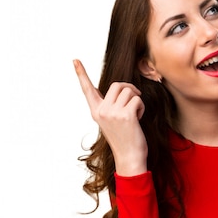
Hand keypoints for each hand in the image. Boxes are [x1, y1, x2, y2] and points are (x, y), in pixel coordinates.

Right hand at [74, 59, 147, 175]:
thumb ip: (111, 106)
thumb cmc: (125, 139)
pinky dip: (141, 106)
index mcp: (96, 111)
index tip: (75, 60)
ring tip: (136, 113)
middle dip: (129, 88)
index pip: (87, 89)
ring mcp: (113, 113)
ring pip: (129, 91)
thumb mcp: (112, 121)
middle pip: (117, 84)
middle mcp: (102, 111)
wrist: (129, 157)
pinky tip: (139, 118)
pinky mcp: (126, 115)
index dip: (81, 74)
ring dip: (137, 99)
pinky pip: (137, 99)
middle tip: (135, 97)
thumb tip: (122, 89)